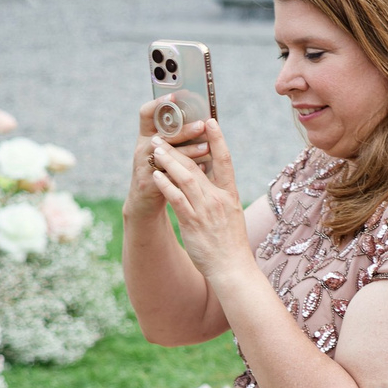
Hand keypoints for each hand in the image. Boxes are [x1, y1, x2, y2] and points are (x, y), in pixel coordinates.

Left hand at [148, 128, 252, 282]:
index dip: (218, 139)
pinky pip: (176, 199)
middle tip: (165, 134)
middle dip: (179, 148)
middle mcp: (218, 198)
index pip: (225, 160)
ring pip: (185, 177)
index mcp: (230, 194)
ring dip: (168, 161)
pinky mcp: (192, 221)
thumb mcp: (231, 214)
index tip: (210, 121)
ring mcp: (205, 209)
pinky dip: (165, 184)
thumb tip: (211, 179)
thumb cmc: (230, 243)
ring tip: (155, 149)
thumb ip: (220, 196)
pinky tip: (155, 175)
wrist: (232, 267)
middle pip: (198, 165)